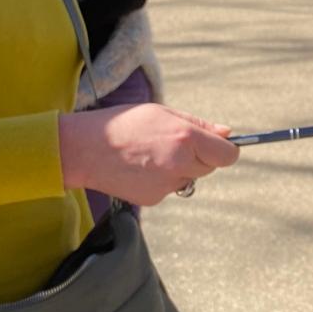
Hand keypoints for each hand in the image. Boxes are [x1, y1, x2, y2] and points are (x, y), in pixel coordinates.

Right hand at [59, 103, 238, 204]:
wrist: (85, 149)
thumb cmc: (123, 124)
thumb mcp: (162, 113)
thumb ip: (198, 124)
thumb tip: (227, 134)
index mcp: (185, 138)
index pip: (227, 155)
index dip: (225, 149)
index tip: (216, 145)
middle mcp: (180, 164)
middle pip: (209, 167)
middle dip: (198, 156)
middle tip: (171, 143)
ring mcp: (167, 185)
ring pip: (188, 178)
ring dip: (179, 168)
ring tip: (150, 154)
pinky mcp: (154, 199)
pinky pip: (169, 188)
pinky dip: (161, 179)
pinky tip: (140, 167)